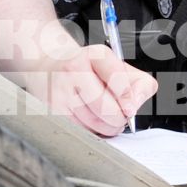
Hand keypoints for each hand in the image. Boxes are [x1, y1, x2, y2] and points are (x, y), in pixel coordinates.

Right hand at [26, 44, 156, 136]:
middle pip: (106, 107)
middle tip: (121, 116)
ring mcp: (60, 90)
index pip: (117, 78)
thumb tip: (134, 105)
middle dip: (119, 118)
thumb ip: (138, 83)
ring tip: (107, 118)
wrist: (48, 69)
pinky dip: (91, 131)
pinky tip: (91, 121)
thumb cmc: (87, 70)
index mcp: (96, 55)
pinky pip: (81, 130)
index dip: (128, 98)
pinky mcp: (52, 109)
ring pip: (94, 123)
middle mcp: (74, 69)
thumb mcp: (117, 68)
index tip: (130, 109)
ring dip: (107, 127)